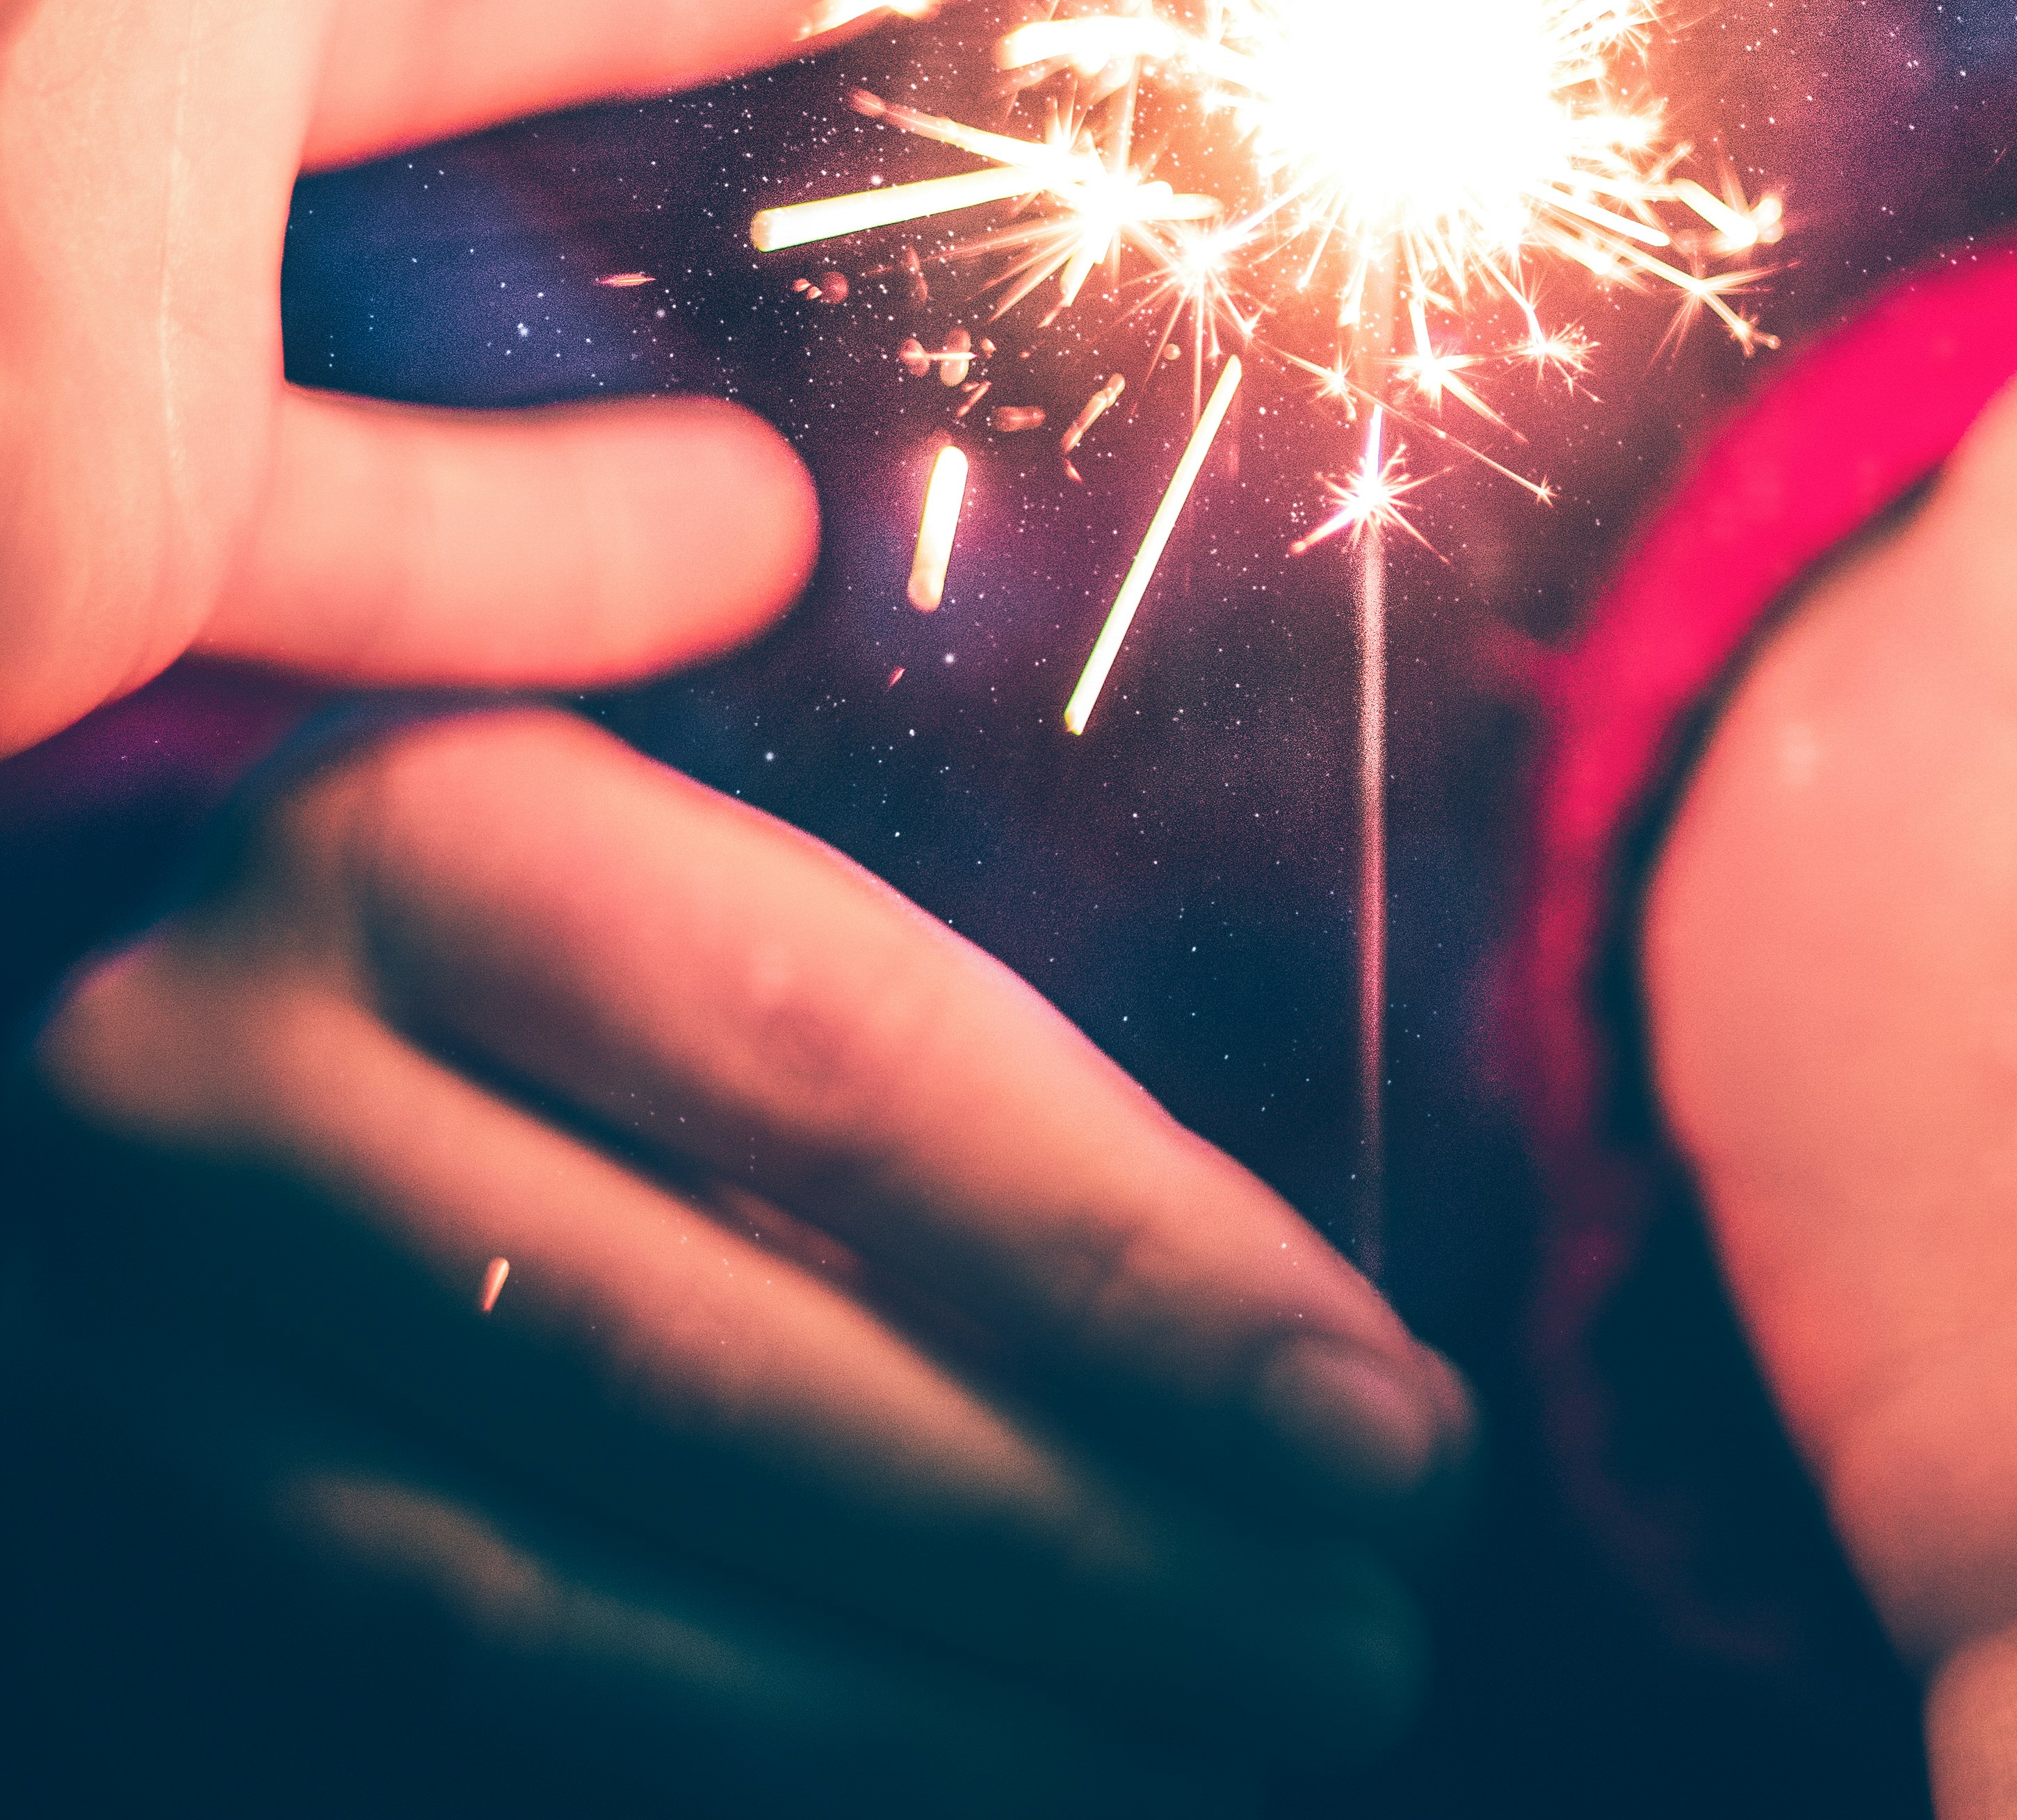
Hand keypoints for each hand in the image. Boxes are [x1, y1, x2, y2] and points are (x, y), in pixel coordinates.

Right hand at [7, 704, 1463, 1811]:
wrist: (94, 1016)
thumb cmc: (424, 873)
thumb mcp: (623, 808)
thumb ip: (848, 946)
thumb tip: (1260, 1261)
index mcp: (407, 826)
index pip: (830, 1059)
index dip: (1126, 1254)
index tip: (1375, 1407)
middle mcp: (230, 1083)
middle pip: (710, 1363)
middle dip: (1080, 1537)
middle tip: (1367, 1635)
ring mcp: (133, 1351)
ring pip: (563, 1600)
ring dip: (936, 1717)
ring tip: (1223, 1755)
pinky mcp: (120, 1548)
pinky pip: (446, 1712)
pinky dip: (742, 1769)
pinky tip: (972, 1793)